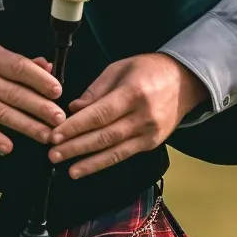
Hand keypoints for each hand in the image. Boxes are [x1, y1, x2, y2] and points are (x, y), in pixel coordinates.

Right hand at [0, 37, 65, 153]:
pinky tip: (9, 147)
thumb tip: (44, 66)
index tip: (57, 90)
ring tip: (45, 134)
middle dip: (38, 107)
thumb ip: (13, 59)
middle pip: (12, 92)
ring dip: (25, 125)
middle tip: (59, 118)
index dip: (39, 79)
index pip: (17, 67)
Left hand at [48, 53, 208, 178]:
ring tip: (67, 168)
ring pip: (114, 151)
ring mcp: (150, 133)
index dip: (76, 127)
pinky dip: (103, 163)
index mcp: (133, 93)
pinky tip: (86, 168)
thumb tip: (74, 109)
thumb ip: (95, 90)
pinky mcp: (152, 144)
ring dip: (88, 161)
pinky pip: (123, 155)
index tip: (55, 134)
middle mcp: (143, 116)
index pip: (100, 114)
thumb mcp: (119, 68)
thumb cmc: (147, 70)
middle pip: (104, 135)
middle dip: (76, 146)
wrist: (184, 82)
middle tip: (53, 153)